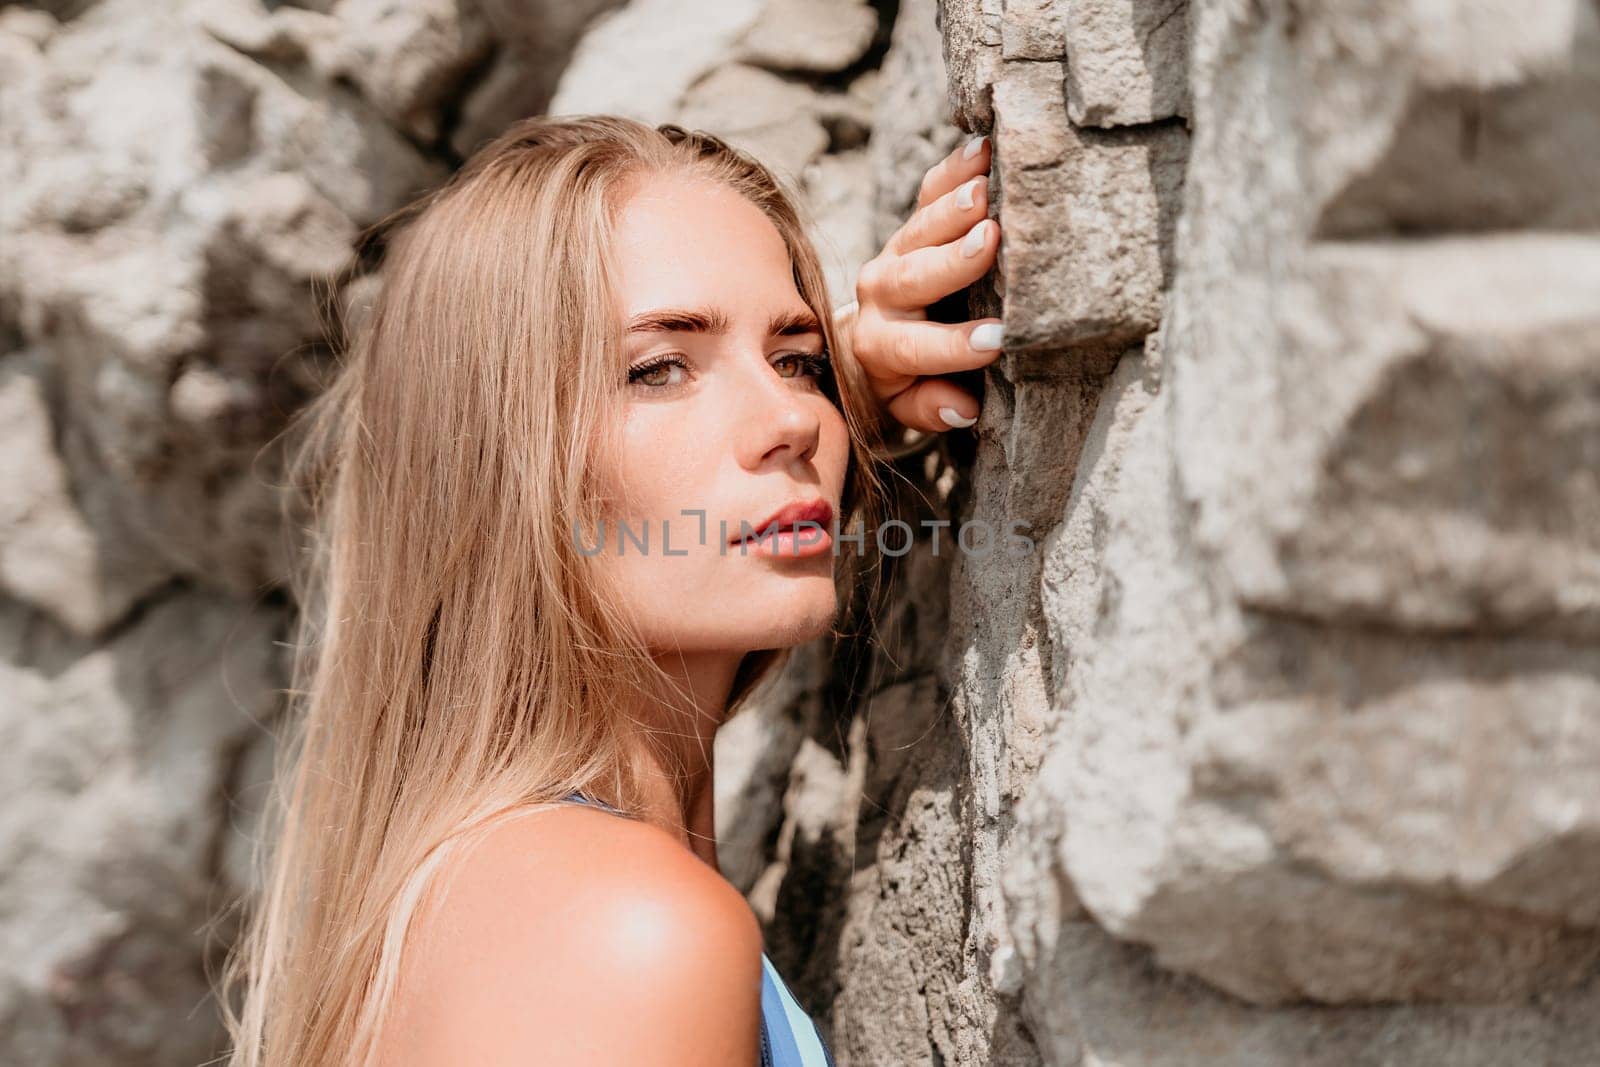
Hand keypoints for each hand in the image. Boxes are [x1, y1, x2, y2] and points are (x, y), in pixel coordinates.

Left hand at [837, 134, 1003, 435]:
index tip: (997, 340)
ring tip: (987, 186)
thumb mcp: (908, 405)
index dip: (954, 346)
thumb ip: (930, 408)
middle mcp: (880, 294)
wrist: (866, 343)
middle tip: (991, 239)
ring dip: (955, 206)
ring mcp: (894, 252)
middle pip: (913, 275)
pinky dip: (955, 169)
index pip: (915, 346)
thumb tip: (962, 408)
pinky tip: (985, 148)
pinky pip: (929, 191)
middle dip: (953, 259)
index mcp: (879, 346)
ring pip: (920, 227)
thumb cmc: (902, 381)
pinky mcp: (911, 223)